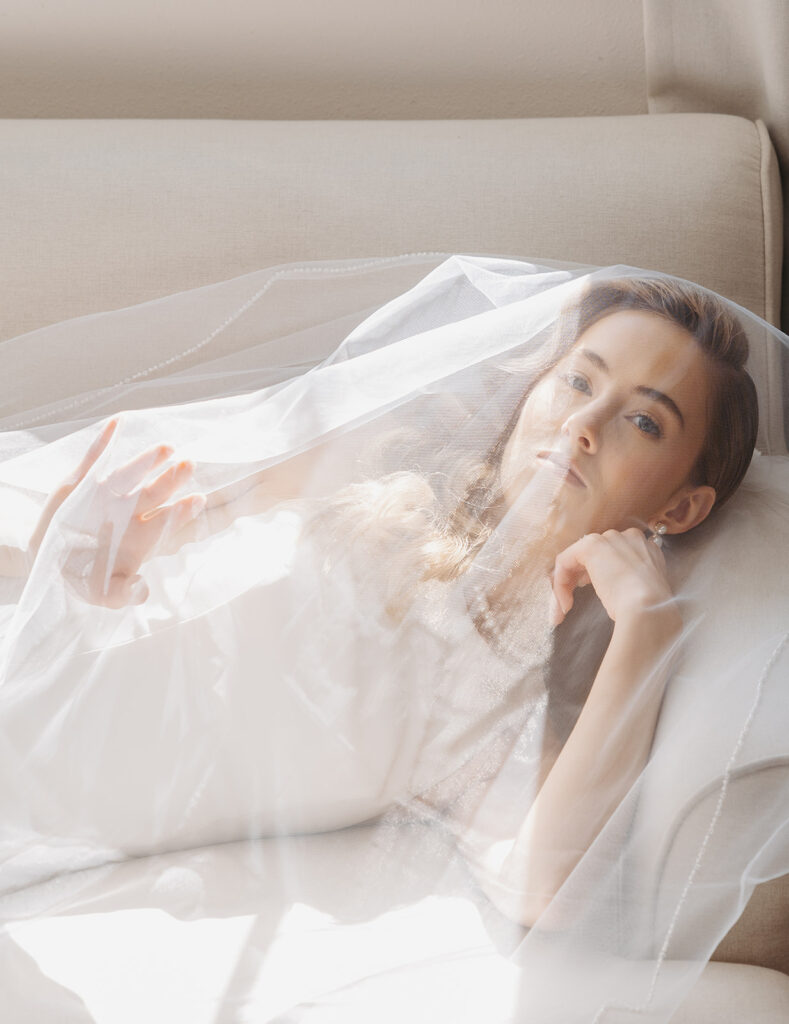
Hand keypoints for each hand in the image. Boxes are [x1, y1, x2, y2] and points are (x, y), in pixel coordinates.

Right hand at [31, 417, 205, 607]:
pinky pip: (93, 460)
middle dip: (172, 479)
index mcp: (140, 536)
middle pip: (155, 492)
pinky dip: (103, 443)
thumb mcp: (101, 593)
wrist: (48, 562)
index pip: (166, 520)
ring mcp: (106, 495)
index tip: (199, 500)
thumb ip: (123, 595)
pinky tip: (117, 424)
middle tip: (190, 465)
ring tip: (166, 447)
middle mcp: (128, 512)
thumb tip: (142, 591)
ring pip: (130, 474)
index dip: (182, 511)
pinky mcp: (80, 484)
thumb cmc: (83, 577)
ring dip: (147, 460)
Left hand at [550, 528, 678, 629]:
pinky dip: (560, 582)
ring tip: (564, 609)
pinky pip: (565, 560)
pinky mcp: (591, 546)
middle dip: (579, 577)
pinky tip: (564, 603)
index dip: (599, 572)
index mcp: (646, 549)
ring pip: (578, 558)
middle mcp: (629, 538)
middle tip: (570, 602)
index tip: (592, 590)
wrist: (650, 608)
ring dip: (567, 584)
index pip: (615, 555)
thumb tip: (613, 587)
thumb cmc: (649, 609)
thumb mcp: (641, 591)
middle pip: (595, 554)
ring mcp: (610, 539)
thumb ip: (629, 581)